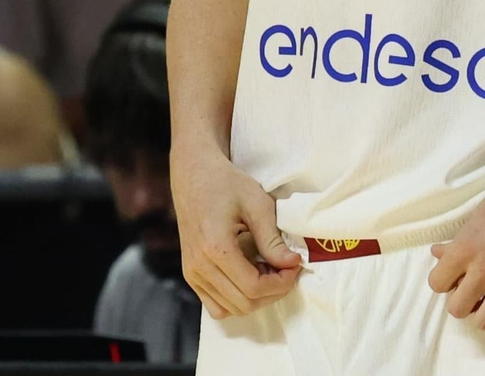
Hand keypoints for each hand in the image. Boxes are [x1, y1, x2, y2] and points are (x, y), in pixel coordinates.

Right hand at [170, 143, 301, 318]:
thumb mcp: (257, 203)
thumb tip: (292, 264)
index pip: (253, 287)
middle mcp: (198, 267)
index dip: (281, 283)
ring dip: (256, 296)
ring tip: (268, 269)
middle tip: (286, 267)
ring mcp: (191, 274)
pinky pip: (216, 305)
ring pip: (230, 310)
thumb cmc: (226, 183)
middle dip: (272, 291)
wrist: (194, 174)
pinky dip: (237, 298)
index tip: (295, 264)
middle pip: (243, 304)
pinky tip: (250, 273)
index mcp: (215, 248)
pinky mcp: (190, 275)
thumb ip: (273, 239)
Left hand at [427, 155, 484, 358]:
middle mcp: (484, 267)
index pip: (437, 282)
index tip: (456, 279)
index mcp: (467, 245)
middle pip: (457, 307)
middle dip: (464, 302)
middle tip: (476, 294)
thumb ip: (462, 237)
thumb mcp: (484, 210)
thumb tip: (438, 252)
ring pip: (483, 320)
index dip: (445, 282)